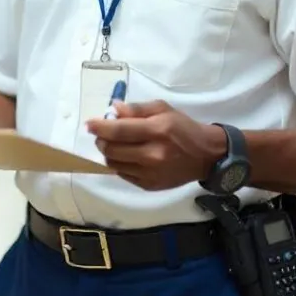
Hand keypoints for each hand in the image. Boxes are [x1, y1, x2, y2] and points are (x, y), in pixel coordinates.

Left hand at [86, 101, 226, 190]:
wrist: (206, 156)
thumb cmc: (183, 128)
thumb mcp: (163, 109)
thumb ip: (137, 109)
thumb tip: (114, 110)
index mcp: (156, 131)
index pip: (118, 130)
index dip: (100, 127)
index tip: (89, 124)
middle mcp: (152, 154)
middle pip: (111, 150)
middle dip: (101, 140)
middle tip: (102, 134)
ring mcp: (150, 173)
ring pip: (114, 164)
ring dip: (108, 153)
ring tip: (114, 145)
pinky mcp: (149, 186)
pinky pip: (123, 175)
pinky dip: (120, 164)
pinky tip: (127, 156)